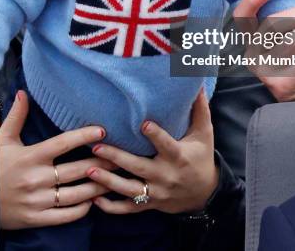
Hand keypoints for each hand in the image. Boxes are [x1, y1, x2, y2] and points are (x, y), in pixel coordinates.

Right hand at [0, 90, 113, 228]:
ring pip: (76, 194)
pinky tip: (93, 201)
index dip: (84, 135)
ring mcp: (38, 201)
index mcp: (31, 156)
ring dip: (97, 186)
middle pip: (77, 170)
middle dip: (101, 163)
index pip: (63, 143)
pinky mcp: (36, 218)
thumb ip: (16, 117)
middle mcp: (36, 178)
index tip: (102, 130)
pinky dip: (82, 209)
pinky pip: (65, 215)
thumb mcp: (2, 139)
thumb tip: (23, 93)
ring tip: (114, 178)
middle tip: (120, 156)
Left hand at [85, 89, 217, 214]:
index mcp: (178, 157)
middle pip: (139, 167)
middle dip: (117, 157)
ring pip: (130, 190)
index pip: (166, 145)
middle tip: (97, 146)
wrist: (205, 194)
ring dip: (108, 181)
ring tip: (89, 170)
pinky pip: (129, 209)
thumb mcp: (204, 134)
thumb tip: (198, 85)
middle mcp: (165, 176)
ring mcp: (156, 193)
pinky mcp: (150, 204)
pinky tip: (94, 199)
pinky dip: (111, 207)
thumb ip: (199, 109)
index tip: (143, 123)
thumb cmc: (202, 157)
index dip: (156, 135)